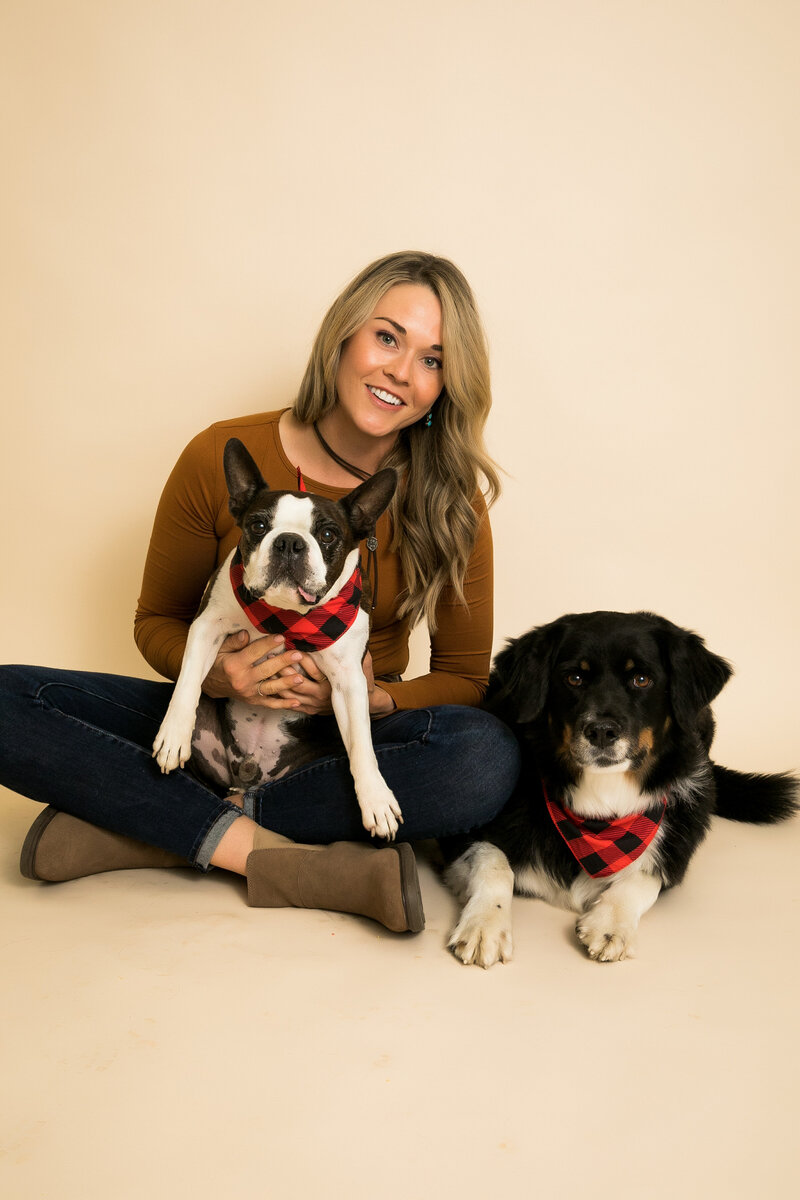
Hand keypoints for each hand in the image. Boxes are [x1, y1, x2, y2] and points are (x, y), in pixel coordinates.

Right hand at [202, 631, 305, 707]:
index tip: (281, 637)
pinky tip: (297, 702)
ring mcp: (248, 692)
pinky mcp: (253, 701)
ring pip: (270, 688)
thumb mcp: (221, 649)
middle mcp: (242, 680)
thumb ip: (234, 642)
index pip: (254, 652)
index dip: (268, 644)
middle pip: (266, 670)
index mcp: (234, 665)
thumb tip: (246, 634)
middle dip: (283, 662)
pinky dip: (283, 704)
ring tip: (301, 678)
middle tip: (298, 655)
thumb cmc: (218, 662)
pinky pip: (270, 704)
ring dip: (287, 683)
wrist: (210, 685)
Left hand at [273, 650, 396, 717]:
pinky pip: (290, 704)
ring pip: (291, 695)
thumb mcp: (365, 664)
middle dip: (283, 669)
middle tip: (272, 655)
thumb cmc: (363, 680)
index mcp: (333, 684)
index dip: (301, 658)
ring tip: (267, 668)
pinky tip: (270, 685)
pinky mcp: (310, 710)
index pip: (314, 670)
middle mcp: (322, 695)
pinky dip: (279, 696)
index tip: (291, 646)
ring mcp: (314, 704)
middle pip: (297, 682)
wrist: (365, 704)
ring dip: (278, 682)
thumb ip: (359, 651)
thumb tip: (353, 633)